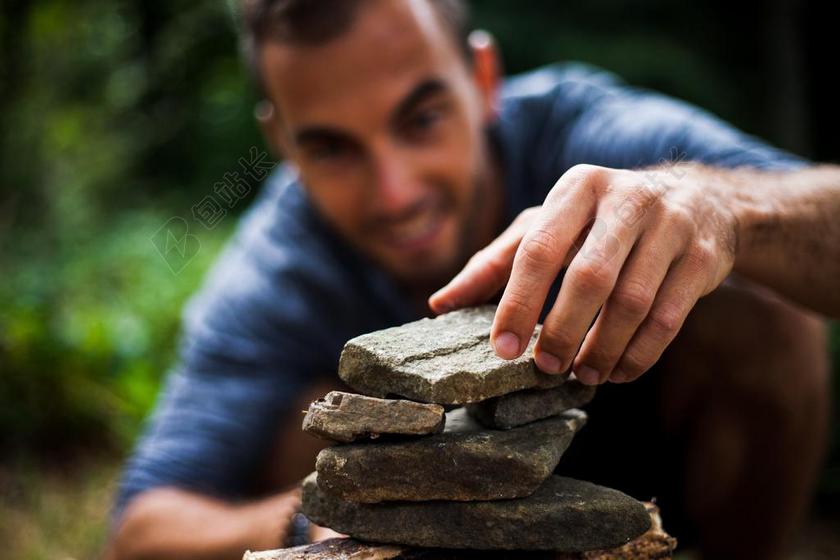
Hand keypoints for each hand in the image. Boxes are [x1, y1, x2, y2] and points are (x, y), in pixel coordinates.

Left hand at [430, 163, 736, 384]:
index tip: (502, 349)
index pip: (539, 249)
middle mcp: (626, 198)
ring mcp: (671, 225)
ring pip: (633, 301)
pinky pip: (670, 318)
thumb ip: (497, 262)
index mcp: (577, 187)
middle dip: (562, 331)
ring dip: (603, 349)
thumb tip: (439, 303)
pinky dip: (640, 354)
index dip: (517, 303)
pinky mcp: (703, 256)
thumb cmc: (601, 220)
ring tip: (582, 375)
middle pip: (589, 276)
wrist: (699, 202)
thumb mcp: (548, 227)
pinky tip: (618, 372)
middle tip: (544, 369)